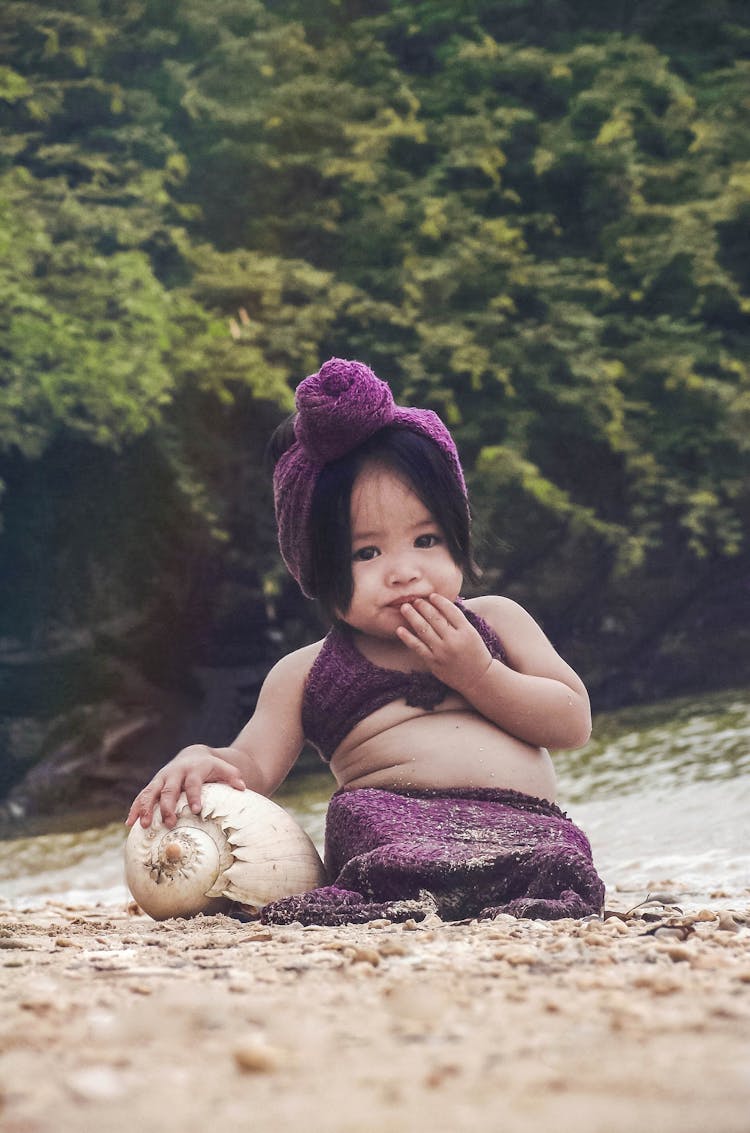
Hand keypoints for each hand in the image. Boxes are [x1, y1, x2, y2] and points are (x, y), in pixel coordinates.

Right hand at [125, 745, 246, 829]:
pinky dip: (135, 809)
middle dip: (168, 806)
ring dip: (146, 808)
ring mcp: (161, 778)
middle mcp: (174, 772)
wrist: (193, 756)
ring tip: (144, 825)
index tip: (196, 810)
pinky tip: (129, 823)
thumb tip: (243, 787)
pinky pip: (141, 797)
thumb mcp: (223, 768)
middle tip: (170, 822)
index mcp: (193, 769)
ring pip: (151, 792)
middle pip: (170, 789)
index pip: (193, 782)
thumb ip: (233, 776)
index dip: (194, 795)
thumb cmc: (211, 768)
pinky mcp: (153, 785)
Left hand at [395, 593, 492, 692]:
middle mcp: (454, 640)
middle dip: (423, 606)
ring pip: (424, 630)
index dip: (439, 601)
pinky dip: (407, 637)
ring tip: (405, 608)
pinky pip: (418, 647)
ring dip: (412, 616)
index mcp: (466, 631)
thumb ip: (458, 622)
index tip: (432, 595)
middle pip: (435, 618)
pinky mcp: (434, 662)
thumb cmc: (475, 653)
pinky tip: (399, 629)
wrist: (479, 678)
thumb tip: (441, 606)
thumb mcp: (472, 634)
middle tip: (415, 600)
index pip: (450, 610)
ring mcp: (442, 652)